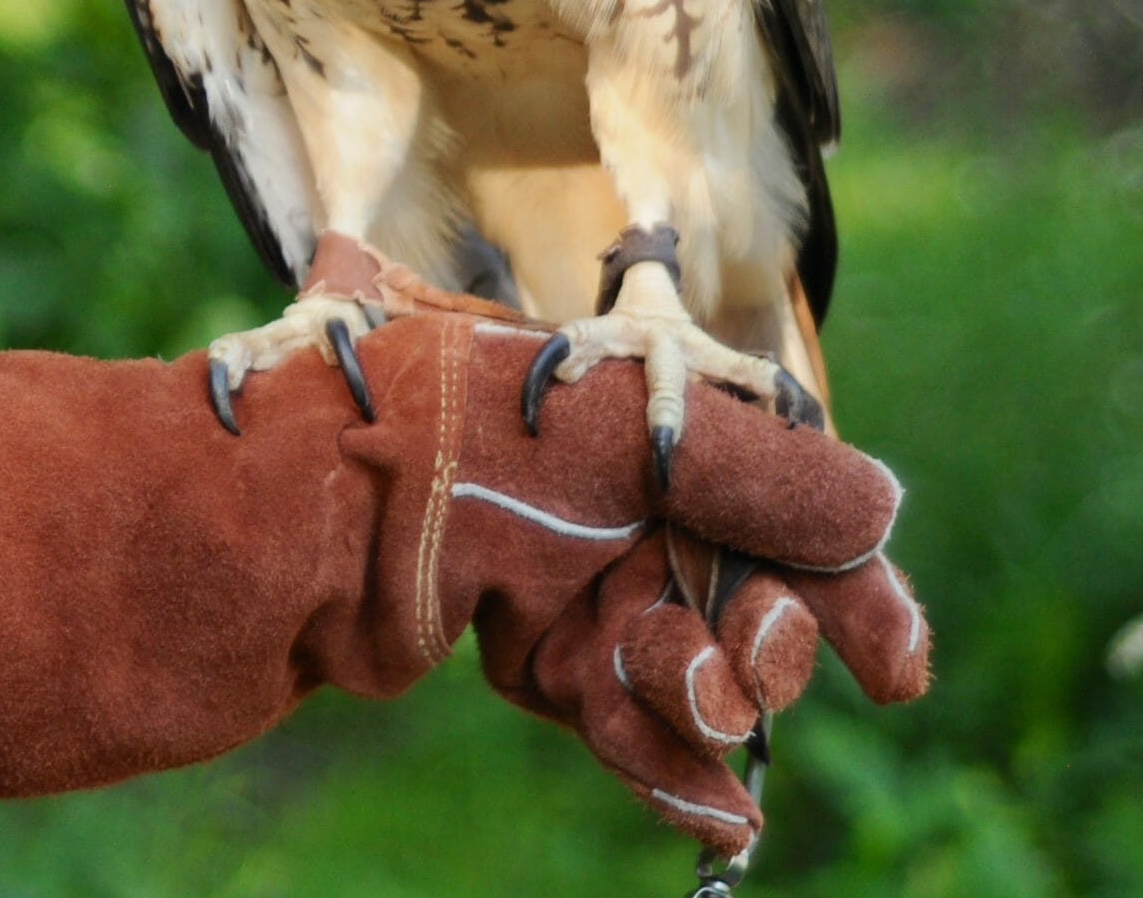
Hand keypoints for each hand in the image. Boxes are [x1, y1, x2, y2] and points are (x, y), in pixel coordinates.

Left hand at [358, 311, 927, 854]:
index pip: (798, 529)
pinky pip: (620, 723)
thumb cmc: (485, 407)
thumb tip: (878, 514)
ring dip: (702, 696)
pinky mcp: (540, 657)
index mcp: (679, 442)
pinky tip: (720, 823)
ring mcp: (590, 593)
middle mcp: (644, 521)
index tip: (895, 672)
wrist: (336, 459)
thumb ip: (753, 465)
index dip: (857, 599)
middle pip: (753, 615)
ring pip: (689, 677)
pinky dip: (665, 770)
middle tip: (758, 645)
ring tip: (688, 687)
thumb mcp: (632, 411)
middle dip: (769, 645)